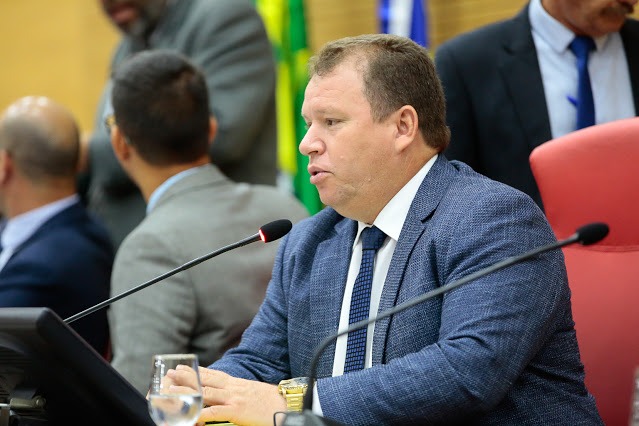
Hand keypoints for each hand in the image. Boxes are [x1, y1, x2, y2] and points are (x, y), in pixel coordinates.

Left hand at [168, 367, 285, 425]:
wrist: (287, 406)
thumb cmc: (272, 402)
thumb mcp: (254, 392)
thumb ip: (240, 392)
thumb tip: (230, 395)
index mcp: (237, 383)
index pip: (212, 374)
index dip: (195, 371)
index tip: (181, 367)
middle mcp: (233, 388)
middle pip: (205, 380)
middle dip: (186, 377)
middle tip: (168, 374)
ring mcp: (234, 398)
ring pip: (206, 393)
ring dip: (187, 391)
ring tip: (171, 390)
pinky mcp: (237, 411)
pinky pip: (215, 412)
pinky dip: (202, 413)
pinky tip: (191, 415)